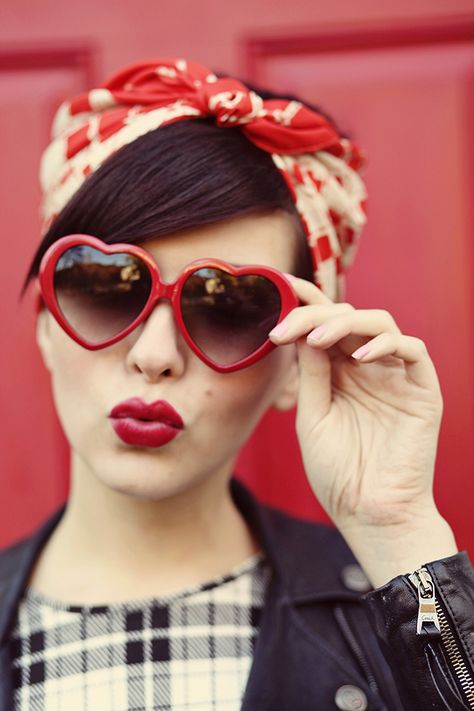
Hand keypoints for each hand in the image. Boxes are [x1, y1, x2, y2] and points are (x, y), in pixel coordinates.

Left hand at [269, 276, 444, 531]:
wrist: (369, 514)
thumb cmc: (338, 472)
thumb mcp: (313, 416)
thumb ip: (312, 373)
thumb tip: (301, 331)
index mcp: (339, 372)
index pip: (323, 326)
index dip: (304, 303)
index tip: (277, 288)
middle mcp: (367, 367)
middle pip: (346, 317)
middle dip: (315, 314)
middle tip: (287, 326)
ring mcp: (395, 376)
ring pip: (379, 322)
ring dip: (345, 322)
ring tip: (317, 339)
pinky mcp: (422, 389)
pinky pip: (412, 350)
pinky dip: (386, 344)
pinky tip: (358, 358)